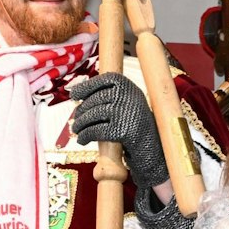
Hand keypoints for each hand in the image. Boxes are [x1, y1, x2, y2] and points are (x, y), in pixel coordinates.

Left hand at [69, 73, 167, 193]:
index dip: (86, 87)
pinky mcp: (122, 130)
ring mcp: (125, 113)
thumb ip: (109, 95)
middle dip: (82, 111)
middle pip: (96, 99)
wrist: (154, 148)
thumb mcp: (128, 103)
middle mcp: (129, 97)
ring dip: (80, 124)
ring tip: (76, 130)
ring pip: (93, 115)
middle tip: (75, 121)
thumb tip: (75, 91)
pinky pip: (95, 130)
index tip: (74, 95)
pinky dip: (85, 135)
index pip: (104, 80)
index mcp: (130, 87)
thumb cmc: (135, 125)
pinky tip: (82, 140)